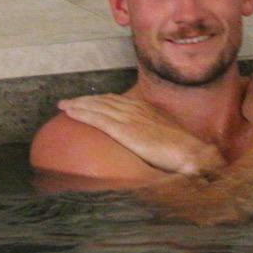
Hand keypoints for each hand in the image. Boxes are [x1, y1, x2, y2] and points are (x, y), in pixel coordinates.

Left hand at [57, 94, 225, 174]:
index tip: (89, 101)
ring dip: (79, 104)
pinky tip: (70, 112)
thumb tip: (146, 146)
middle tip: (68, 102)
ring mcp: (128, 118)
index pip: (117, 100)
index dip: (101, 100)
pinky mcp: (123, 129)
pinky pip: (97, 118)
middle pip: (104, 100)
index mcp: (145, 109)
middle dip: (85, 100)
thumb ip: (152, 136)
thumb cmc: (181, 151)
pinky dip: (82, 113)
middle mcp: (135, 109)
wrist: (188, 152)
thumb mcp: (164, 136)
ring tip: (64, 105)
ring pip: (97, 106)